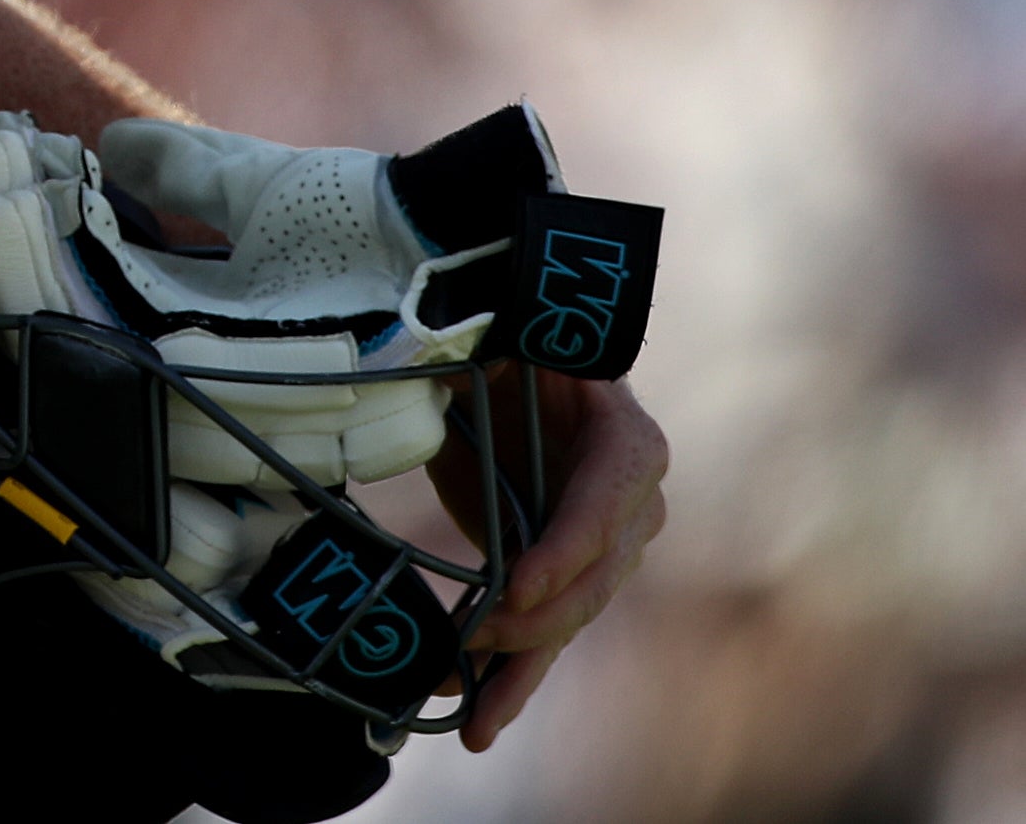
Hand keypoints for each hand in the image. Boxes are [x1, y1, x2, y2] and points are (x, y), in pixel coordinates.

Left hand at [425, 369, 668, 749]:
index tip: (515, 584)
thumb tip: (432, 368)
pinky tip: (480, 720)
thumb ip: (477, 354)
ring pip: (571, 617)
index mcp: (623, 438)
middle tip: (475, 639)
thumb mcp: (496, 341)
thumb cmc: (503, 349)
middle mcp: (629, 502)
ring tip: (477, 714)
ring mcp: (600, 548)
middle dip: (536, 616)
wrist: (507, 371)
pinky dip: (513, 677)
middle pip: (596, 575)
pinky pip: (545, 633)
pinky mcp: (560, 577)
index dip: (567, 545)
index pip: (607, 499)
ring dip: (520, 667)